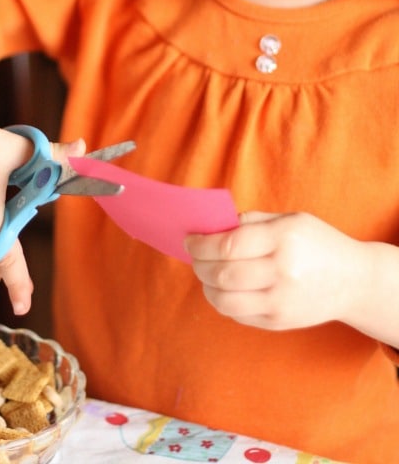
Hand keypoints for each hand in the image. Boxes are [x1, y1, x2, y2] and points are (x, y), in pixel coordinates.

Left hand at [185, 211, 363, 330]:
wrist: (353, 281)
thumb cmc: (316, 243)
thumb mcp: (289, 219)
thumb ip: (249, 221)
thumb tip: (209, 226)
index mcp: (283, 239)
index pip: (228, 245)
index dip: (201, 244)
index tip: (190, 240)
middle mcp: (282, 272)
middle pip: (222, 275)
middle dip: (198, 264)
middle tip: (194, 256)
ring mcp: (280, 301)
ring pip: (224, 301)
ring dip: (206, 286)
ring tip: (207, 274)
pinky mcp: (279, 322)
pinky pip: (237, 315)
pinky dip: (223, 301)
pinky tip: (226, 288)